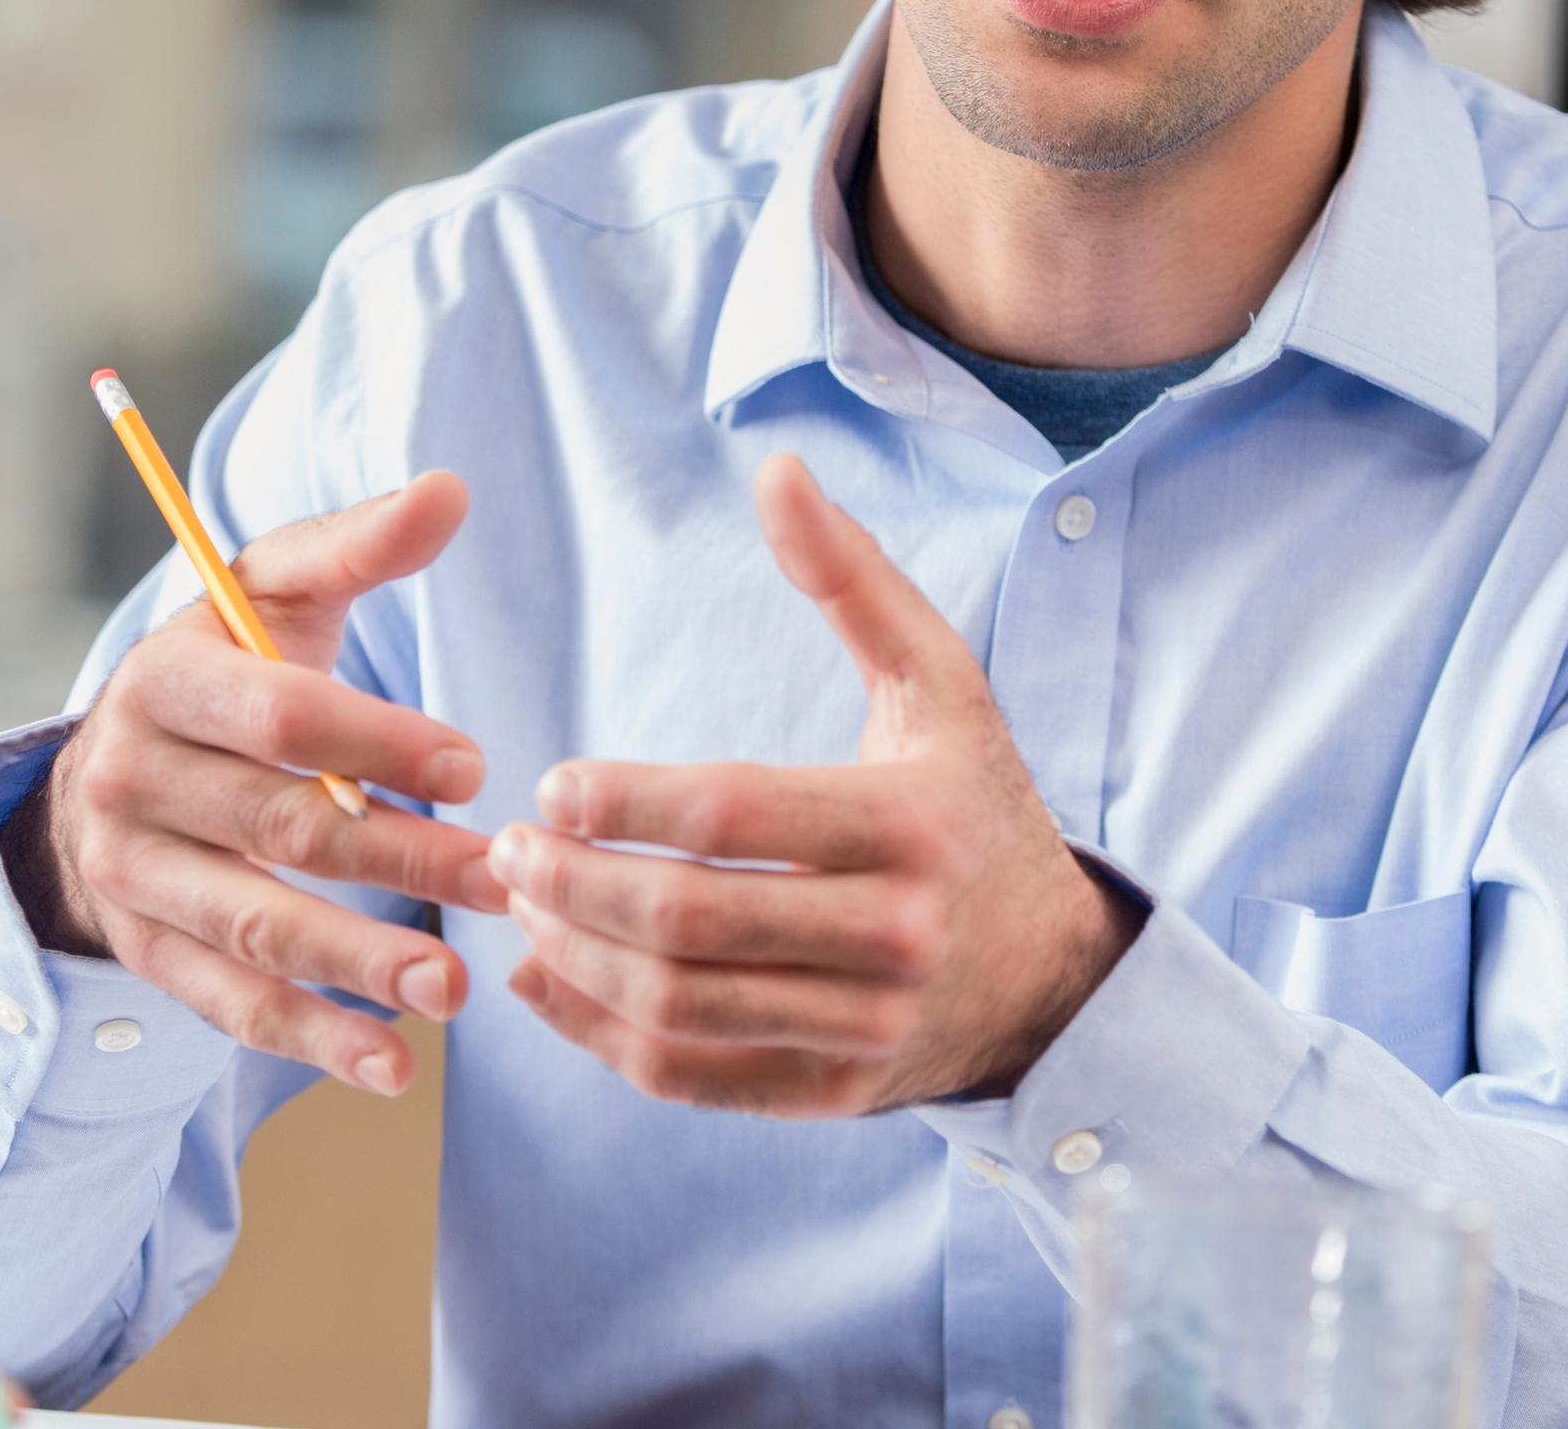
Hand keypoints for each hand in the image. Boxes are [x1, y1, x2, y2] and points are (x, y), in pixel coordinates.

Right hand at [2, 471, 505, 1095]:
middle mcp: (131, 780)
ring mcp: (132, 876)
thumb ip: (361, 545)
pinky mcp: (146, 953)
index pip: (277, 717)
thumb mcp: (274, 595)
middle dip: (397, 858)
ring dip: (358, 962)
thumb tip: (452, 490)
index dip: (377, 742)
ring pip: (253, 926)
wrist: (112, 769)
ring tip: (455, 986)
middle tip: (502, 881)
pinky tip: (394, 1065)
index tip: (474, 768)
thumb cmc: (226, 672)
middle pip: (278, 828)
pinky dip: (312, 1039)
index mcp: (166, 681)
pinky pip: (230, 1007)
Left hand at [489, 454, 1137, 1115]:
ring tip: (523, 903)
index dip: (622, 803)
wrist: (1057, 974)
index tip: (551, 785)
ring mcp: (866, 1027)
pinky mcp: (835, 1094)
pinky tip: (548, 979)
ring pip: (678, 1006)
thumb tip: (776, 472)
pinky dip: (600, 1033)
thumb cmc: (974, 805)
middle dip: (573, 884)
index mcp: (910, 826)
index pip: (731, 815)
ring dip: (574, 957)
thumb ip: (853, 579)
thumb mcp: (941, 683)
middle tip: (510, 848)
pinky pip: (690, 1076)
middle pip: (690, 920)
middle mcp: (895, 936)